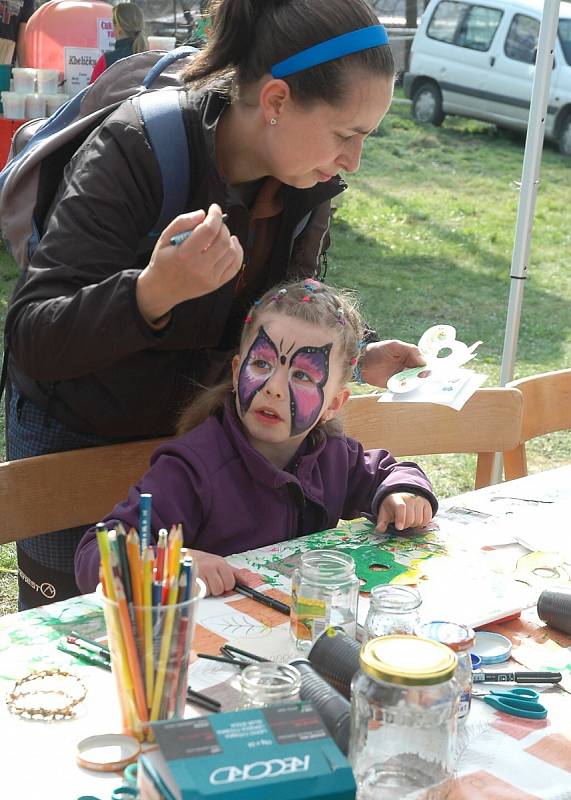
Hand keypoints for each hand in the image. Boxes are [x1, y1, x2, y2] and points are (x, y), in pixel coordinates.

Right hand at [136, 204, 242, 325]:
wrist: (162, 289)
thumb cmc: (163, 261)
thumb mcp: (164, 238)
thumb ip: (182, 222)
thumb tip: (203, 214)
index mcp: (184, 254)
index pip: (209, 230)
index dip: (215, 215)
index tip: (214, 208)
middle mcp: (199, 268)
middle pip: (223, 240)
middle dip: (222, 226)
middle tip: (215, 222)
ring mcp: (209, 278)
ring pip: (232, 252)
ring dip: (229, 238)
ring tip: (222, 234)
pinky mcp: (215, 284)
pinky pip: (234, 267)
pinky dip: (237, 253)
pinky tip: (231, 245)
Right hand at [189, 549, 244, 596]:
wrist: (184, 557)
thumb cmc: (203, 561)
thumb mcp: (219, 563)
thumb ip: (234, 573)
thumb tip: (247, 582)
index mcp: (220, 563)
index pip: (230, 583)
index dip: (226, 585)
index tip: (221, 581)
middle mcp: (210, 567)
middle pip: (220, 589)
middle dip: (215, 588)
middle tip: (209, 581)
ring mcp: (198, 573)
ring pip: (209, 592)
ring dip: (206, 590)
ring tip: (202, 581)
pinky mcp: (189, 579)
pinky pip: (198, 593)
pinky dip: (197, 591)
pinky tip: (196, 584)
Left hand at [360, 340, 424, 388]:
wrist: (363, 361)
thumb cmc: (379, 350)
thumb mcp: (395, 345)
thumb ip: (410, 350)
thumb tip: (423, 361)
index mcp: (410, 357)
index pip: (422, 363)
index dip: (426, 367)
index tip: (426, 370)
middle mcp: (407, 368)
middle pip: (419, 374)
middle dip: (422, 377)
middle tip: (421, 377)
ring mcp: (401, 377)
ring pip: (413, 382)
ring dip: (415, 384)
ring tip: (415, 382)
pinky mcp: (394, 385)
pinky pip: (403, 389)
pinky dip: (406, 389)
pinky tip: (407, 388)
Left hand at [376, 492, 432, 532]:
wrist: (402, 494)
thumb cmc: (392, 506)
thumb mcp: (384, 512)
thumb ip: (382, 521)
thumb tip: (379, 530)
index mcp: (396, 499)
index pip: (400, 507)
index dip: (400, 518)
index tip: (399, 527)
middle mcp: (409, 497)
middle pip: (410, 518)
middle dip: (405, 525)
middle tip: (401, 524)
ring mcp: (419, 500)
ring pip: (419, 520)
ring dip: (414, 525)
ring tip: (409, 520)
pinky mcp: (427, 503)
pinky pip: (427, 519)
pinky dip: (422, 523)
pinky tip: (417, 520)